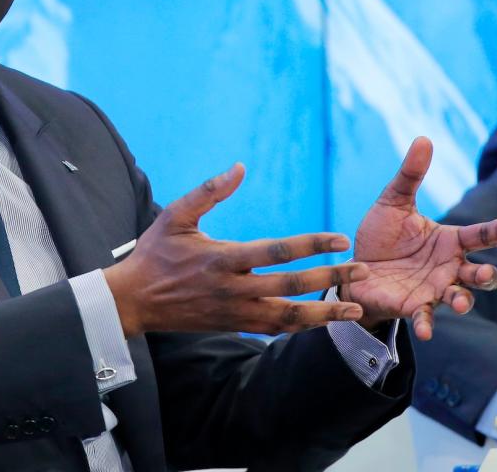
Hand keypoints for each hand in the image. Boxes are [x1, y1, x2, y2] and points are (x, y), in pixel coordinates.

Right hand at [104, 163, 369, 337]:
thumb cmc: (155, 253)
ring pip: (289, 317)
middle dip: (332, 278)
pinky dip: (301, 326)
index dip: (312, 244)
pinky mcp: (233, 325)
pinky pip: (273, 330)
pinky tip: (322, 321)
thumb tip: (240, 167)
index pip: (278, 251)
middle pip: (293, 286)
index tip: (341, 239)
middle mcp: (233, 288)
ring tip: (356, 308)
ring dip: (325, 313)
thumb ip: (209, 191)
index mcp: (222, 258)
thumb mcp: (176, 215)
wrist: (134, 300)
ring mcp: (234, 312)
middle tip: (363, 270)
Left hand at [342, 137, 496, 338]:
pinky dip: (428, 324)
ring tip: (457, 301)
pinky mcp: (415, 306)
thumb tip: (423, 139)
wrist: (355, 268)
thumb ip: (410, 176)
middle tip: (485, 272)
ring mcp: (434, 289)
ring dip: (463, 300)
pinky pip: (427, 318)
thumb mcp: (392, 202)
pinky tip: (426, 330)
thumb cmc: (381, 236)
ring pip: (461, 297)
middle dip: (487, 274)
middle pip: (479, 273)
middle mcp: (448, 267)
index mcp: (449, 240)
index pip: (480, 235)